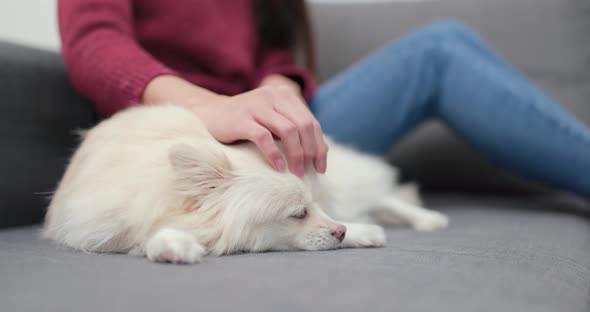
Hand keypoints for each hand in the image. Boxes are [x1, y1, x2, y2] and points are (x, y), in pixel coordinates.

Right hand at [192, 85, 326, 175]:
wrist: (208, 114)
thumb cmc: (245, 123)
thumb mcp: (272, 121)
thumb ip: (294, 129)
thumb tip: (323, 150)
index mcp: (284, 96)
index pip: (311, 122)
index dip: (319, 146)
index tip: (321, 167)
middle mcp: (272, 96)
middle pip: (303, 126)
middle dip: (311, 151)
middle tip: (310, 172)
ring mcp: (256, 106)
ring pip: (288, 131)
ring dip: (296, 154)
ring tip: (297, 173)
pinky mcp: (241, 119)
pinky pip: (264, 138)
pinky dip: (274, 154)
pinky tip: (279, 168)